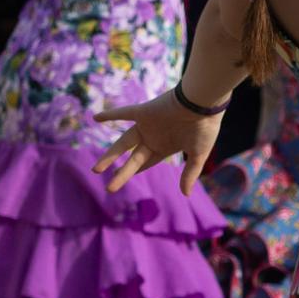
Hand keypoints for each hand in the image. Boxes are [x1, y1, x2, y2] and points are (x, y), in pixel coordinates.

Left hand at [94, 90, 222, 197]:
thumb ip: (190, 173)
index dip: (134, 172)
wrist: (203, 103)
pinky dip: (110, 114)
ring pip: (123, 143)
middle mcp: (153, 138)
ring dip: (110, 156)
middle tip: (109, 188)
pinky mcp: (143, 112)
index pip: (145, 163)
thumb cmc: (204, 128)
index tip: (120, 179)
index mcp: (164, 147)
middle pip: (132, 159)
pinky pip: (124, 113)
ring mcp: (146, 126)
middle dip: (121, 173)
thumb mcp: (198, 154)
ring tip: (96, 170)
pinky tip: (95, 118)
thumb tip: (186, 194)